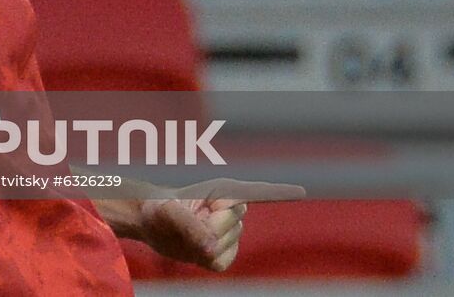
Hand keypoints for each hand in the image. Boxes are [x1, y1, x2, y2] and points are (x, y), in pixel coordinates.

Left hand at [135, 179, 304, 271]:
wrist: (152, 223)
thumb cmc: (159, 208)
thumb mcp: (168, 213)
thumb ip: (190, 227)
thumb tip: (210, 250)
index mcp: (223, 191)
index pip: (257, 192)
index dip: (279, 192)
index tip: (302, 191)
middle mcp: (233, 210)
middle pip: (232, 224)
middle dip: (207, 224)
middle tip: (187, 218)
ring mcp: (232, 232)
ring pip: (225, 244)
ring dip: (202, 243)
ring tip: (188, 231)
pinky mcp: (225, 252)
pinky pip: (223, 262)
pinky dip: (207, 259)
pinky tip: (197, 248)